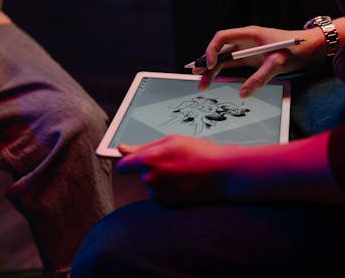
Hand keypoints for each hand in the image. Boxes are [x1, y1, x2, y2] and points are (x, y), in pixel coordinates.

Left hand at [116, 135, 238, 203]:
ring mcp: (159, 193)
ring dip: (162, 179)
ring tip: (184, 171)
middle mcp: (149, 179)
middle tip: (174, 161)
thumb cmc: (199, 153)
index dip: (128, 163)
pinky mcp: (168, 204)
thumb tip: (121, 149)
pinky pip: (162, 194)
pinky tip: (186, 182)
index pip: (123, 166)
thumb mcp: (171, 141)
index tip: (132, 162)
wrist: (223, 174)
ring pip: (152, 184)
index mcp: (148, 160)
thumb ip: (143, 147)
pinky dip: (170, 189)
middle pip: (140, 174)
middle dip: (151, 168)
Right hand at [194, 25, 320, 97]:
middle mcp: (245, 40)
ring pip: (224, 59)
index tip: (208, 65)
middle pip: (220, 50)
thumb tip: (243, 94)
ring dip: (213, 70)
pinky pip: (233, 65)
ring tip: (202, 84)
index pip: (222, 37)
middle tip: (198, 79)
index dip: (211, 50)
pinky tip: (214, 79)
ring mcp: (248, 50)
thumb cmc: (296, 49)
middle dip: (207, 64)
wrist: (311, 48)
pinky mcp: (252, 59)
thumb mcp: (279, 62)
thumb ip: (260, 77)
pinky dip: (223, 72)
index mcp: (249, 34)